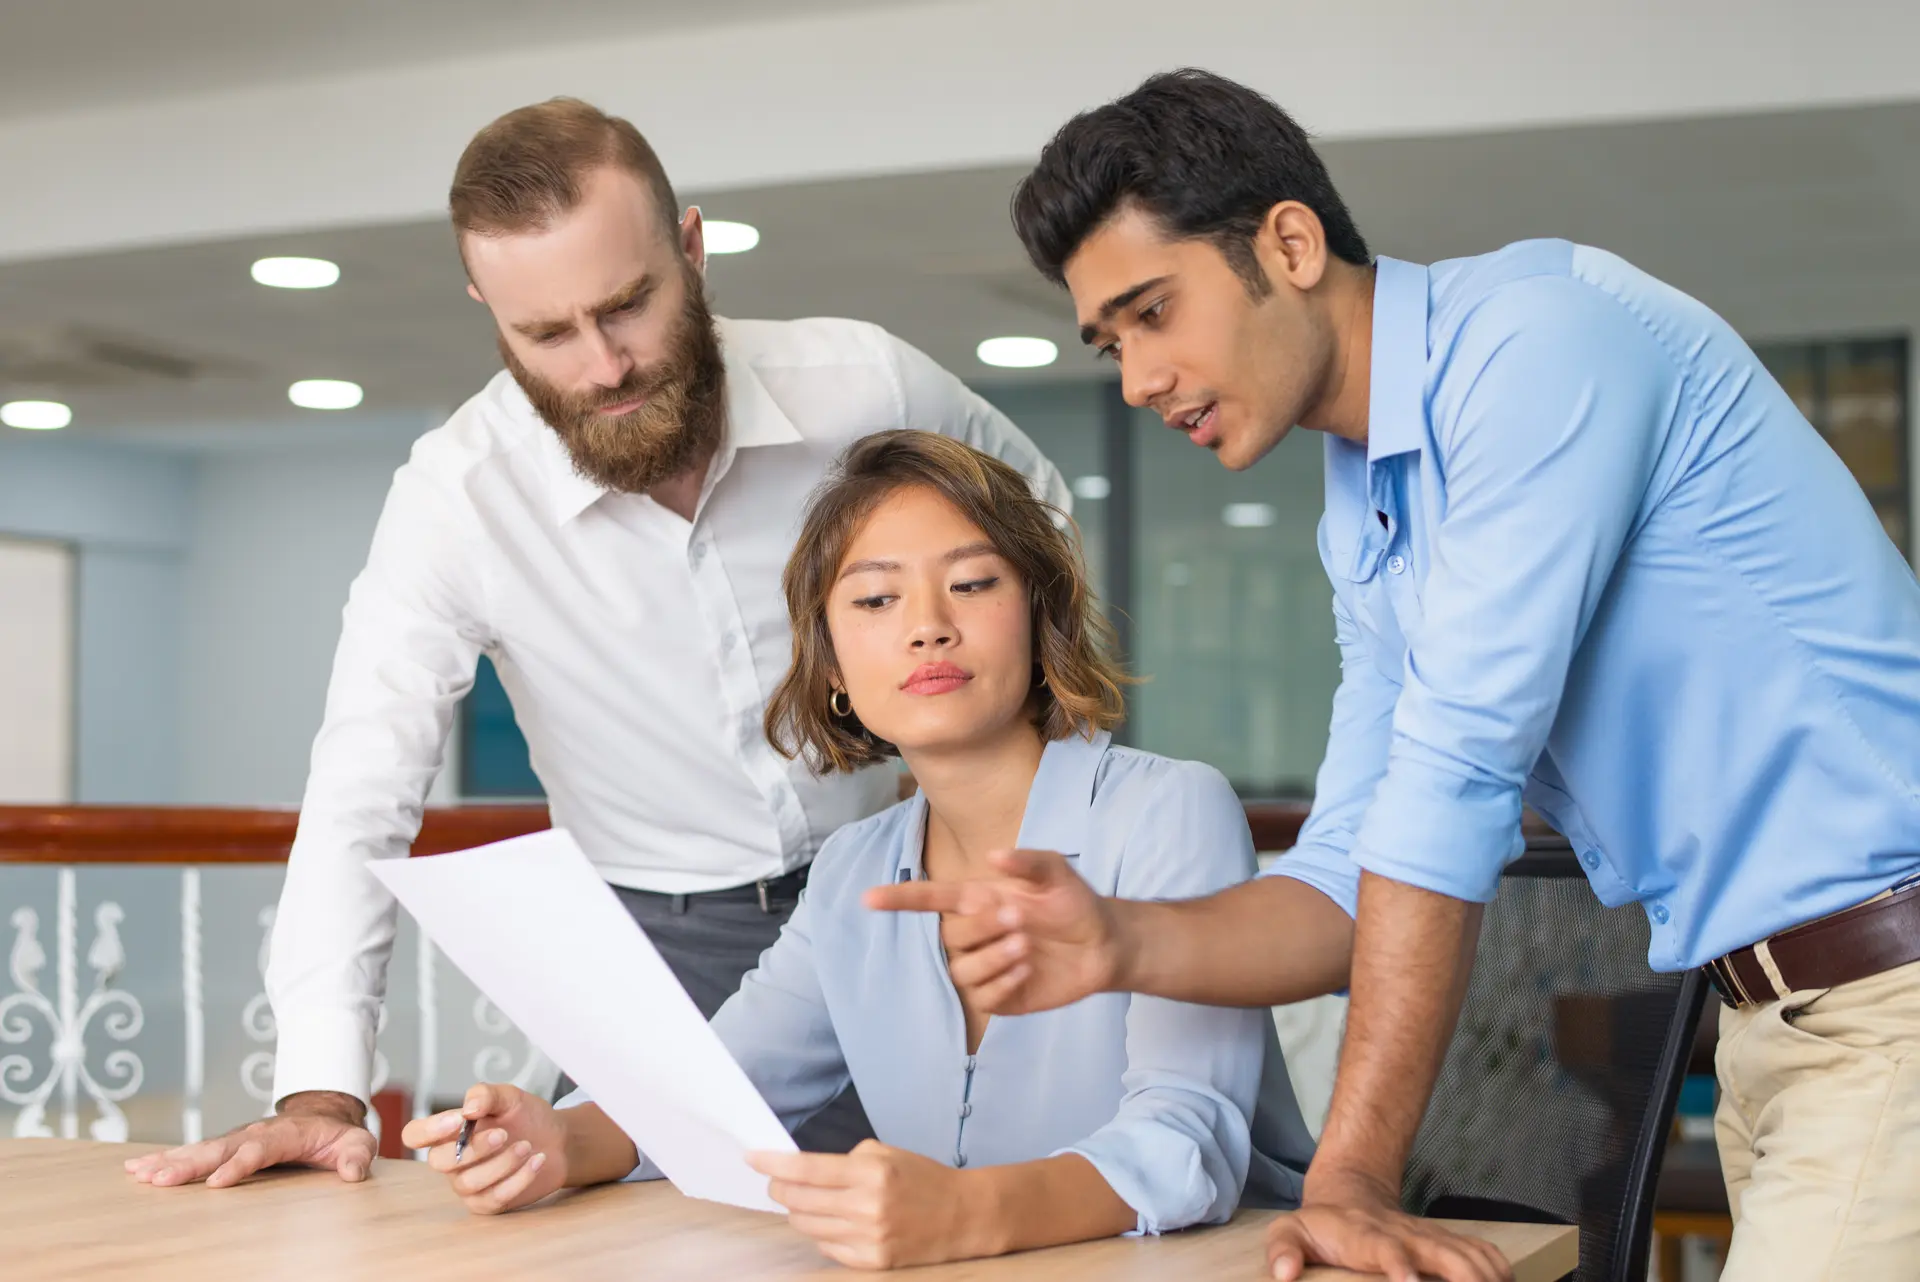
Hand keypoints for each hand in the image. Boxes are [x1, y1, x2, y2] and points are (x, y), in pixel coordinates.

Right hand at [123, 1090, 375, 1188]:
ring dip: (169, 1161)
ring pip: (200, 1149)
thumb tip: (353, 1173)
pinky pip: (194, 1152)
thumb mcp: (358, 1144)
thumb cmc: (339, 1136)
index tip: (218, 1183)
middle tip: (159, 1179)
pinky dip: (165, 1158)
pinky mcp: (225, 1146)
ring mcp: (237, 1138)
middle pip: (219, 1148)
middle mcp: (254, 1133)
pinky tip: (137, 1168)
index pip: (259, 1150)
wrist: (324, 1115)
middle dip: (189, 1164)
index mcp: (285, 1134)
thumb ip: (358, 1157)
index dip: (239, 1165)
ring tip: (138, 1173)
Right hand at [401, 1083, 568, 1214]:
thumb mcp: (509, 1097)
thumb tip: (468, 1109)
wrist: (557, 1139)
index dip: (429, 1130)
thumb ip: (486, 1095)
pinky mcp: (488, 1203)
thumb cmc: (525, 1117)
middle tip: (503, 1134)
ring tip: (526, 1146)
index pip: (415, 1134)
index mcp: (448, 1132)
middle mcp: (451, 1161)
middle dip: (473, 1148)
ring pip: (469, 1182)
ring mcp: (467, 1185)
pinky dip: (519, 1178)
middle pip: (439, 1162)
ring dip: (501, 1163)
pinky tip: (537, 1160)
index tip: (459, 1119)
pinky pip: (494, 1198)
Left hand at [749, 1140, 983, 1269]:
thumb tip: (803, 1169)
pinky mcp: (872, 1263)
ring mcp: (868, 1239)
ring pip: (807, 1226)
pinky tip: (831, 1222)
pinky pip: (826, 1248)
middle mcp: (866, 1207)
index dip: (772, 1163)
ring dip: (798, 1211)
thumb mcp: (886, 1153)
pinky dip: (821, 1233)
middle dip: (779, 1188)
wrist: (962, 1216)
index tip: (752, 1157)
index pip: (806, 1169)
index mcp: (870, 1173)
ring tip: (805, 1202)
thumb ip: (846, 1160)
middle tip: (776, 1181)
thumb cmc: (923, 1178)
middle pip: (799, 1200)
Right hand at [862, 847, 1119, 1014]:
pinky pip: (982, 996)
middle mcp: (976, 933)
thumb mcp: (1058, 872)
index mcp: (978, 900)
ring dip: (990, 958)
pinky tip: (1026, 971)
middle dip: (980, 927)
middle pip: (950, 936)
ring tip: (1026, 947)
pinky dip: (1000, 983)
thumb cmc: (1074, 902)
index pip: (929, 900)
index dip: (899, 899)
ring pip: (961, 970)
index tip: (868, 899)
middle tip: (1020, 919)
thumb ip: (1028, 861)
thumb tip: (994, 855)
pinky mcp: (1002, 996)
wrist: (1105, 943)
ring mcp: (986, 966)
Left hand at [1266, 1173, 1511, 1281]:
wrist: (1350, 1191)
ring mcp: (1431, 1238)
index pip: (1387, 1251)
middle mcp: (1408, 1236)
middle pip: (1446, 1256)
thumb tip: (1283, 1275)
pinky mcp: (1446, 1242)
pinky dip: (1500, 1270)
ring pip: (1470, 1255)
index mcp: (1368, 1237)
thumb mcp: (1290, 1232)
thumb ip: (1283, 1250)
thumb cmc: (1321, 1225)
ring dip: (1488, 1278)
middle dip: (1466, 1280)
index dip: (1400, 1266)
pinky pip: (1482, 1253)